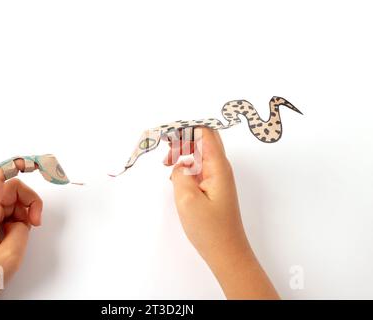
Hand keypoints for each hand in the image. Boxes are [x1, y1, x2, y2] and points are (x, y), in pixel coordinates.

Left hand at [0, 160, 42, 298]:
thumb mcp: (7, 259)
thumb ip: (22, 233)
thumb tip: (26, 221)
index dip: (14, 165)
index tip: (33, 164)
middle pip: (9, 190)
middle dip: (29, 201)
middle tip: (36, 222)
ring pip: (10, 203)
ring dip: (24, 214)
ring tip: (25, 235)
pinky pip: (5, 217)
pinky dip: (17, 223)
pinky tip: (17, 239)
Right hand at [165, 128, 278, 298]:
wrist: (226, 252)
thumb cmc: (209, 228)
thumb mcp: (187, 199)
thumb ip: (180, 173)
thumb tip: (180, 164)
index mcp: (218, 166)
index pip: (205, 131)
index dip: (185, 128)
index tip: (166, 137)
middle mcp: (221, 167)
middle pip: (203, 138)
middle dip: (182, 138)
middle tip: (166, 150)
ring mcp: (218, 177)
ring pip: (200, 152)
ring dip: (183, 152)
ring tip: (167, 164)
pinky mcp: (214, 187)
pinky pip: (199, 167)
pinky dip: (185, 166)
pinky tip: (175, 176)